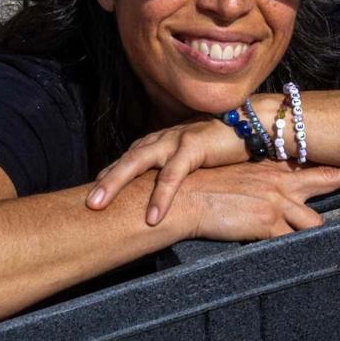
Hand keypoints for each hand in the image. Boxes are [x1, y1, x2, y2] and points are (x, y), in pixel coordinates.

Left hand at [86, 117, 246, 223]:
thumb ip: (177, 171)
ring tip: (99, 205)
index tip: (92, 195)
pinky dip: (161, 196)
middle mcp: (162, 138)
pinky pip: (172, 175)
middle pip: (124, 160)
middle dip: (102, 181)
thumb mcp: (195, 160)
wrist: (254, 123)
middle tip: (85, 203)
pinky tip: (153, 217)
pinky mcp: (193, 147)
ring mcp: (175, 140)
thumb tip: (165, 192)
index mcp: (160, 142)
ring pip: (137, 163)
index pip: (127, 159)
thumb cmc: (225, 146)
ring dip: (115, 183)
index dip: (108, 176)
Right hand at [172, 162, 339, 242]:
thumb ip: (261, 181)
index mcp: (274, 167)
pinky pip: (292, 244)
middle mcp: (281, 181)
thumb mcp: (238, 176)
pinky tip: (307, 260)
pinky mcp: (267, 225)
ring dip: (315, 234)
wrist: (184, 199)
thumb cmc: (204, 187)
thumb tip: (274, 192)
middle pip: (329, 179)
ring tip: (337, 242)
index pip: (315, 160)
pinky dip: (297, 254)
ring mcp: (276, 203)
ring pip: (315, 222)